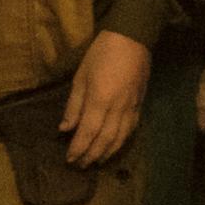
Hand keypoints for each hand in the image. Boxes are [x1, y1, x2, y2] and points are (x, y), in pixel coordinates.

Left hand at [63, 30, 154, 168]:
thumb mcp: (80, 76)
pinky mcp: (140, 104)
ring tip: (96, 161)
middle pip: (105, 140)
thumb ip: (74, 105)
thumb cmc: (100, 54)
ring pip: (121, 138)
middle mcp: (118, 108)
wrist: (132, 38)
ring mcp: (132, 107)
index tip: (69, 159)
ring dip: (107, 153)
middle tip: (80, 165)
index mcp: (101, 100)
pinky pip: (131, 129)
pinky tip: (114, 147)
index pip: (88, 132)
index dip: (79, 148)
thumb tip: (65, 129)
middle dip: (91, 155)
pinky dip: (121, 142)